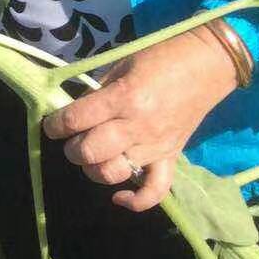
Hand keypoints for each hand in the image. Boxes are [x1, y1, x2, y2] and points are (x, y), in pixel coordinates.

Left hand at [41, 26, 239, 211]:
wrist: (206, 64)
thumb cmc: (160, 57)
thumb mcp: (122, 64)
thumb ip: (98, 90)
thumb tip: (74, 109)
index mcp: (124, 97)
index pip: (78, 119)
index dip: (56, 124)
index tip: (51, 125)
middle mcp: (138, 126)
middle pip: (91, 152)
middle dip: (72, 148)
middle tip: (71, 139)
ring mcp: (156, 146)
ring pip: (114, 174)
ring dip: (93, 169)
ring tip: (91, 155)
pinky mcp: (171, 158)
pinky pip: (154, 192)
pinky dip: (134, 202)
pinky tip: (117, 196)